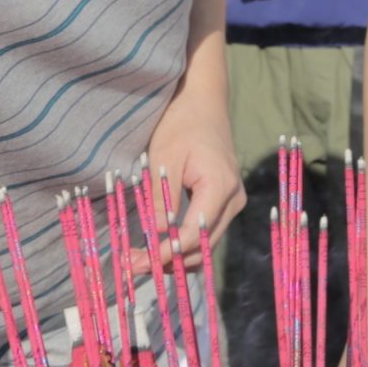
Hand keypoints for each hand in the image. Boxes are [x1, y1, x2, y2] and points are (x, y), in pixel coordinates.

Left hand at [146, 96, 244, 265]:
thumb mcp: (165, 158)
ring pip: (206, 243)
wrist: (202, 101)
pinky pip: (206, 232)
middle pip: (203, 245)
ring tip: (142, 259)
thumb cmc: (181, 123)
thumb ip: (163, 199)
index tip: (139, 261)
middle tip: (134, 265)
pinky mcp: (225, 201)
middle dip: (169, 260)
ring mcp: (233, 201)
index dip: (166, 253)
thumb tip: (156, 236)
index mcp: (220, 187)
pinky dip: (184, 243)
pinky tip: (159, 246)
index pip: (194, 235)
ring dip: (176, 256)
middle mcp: (234, 199)